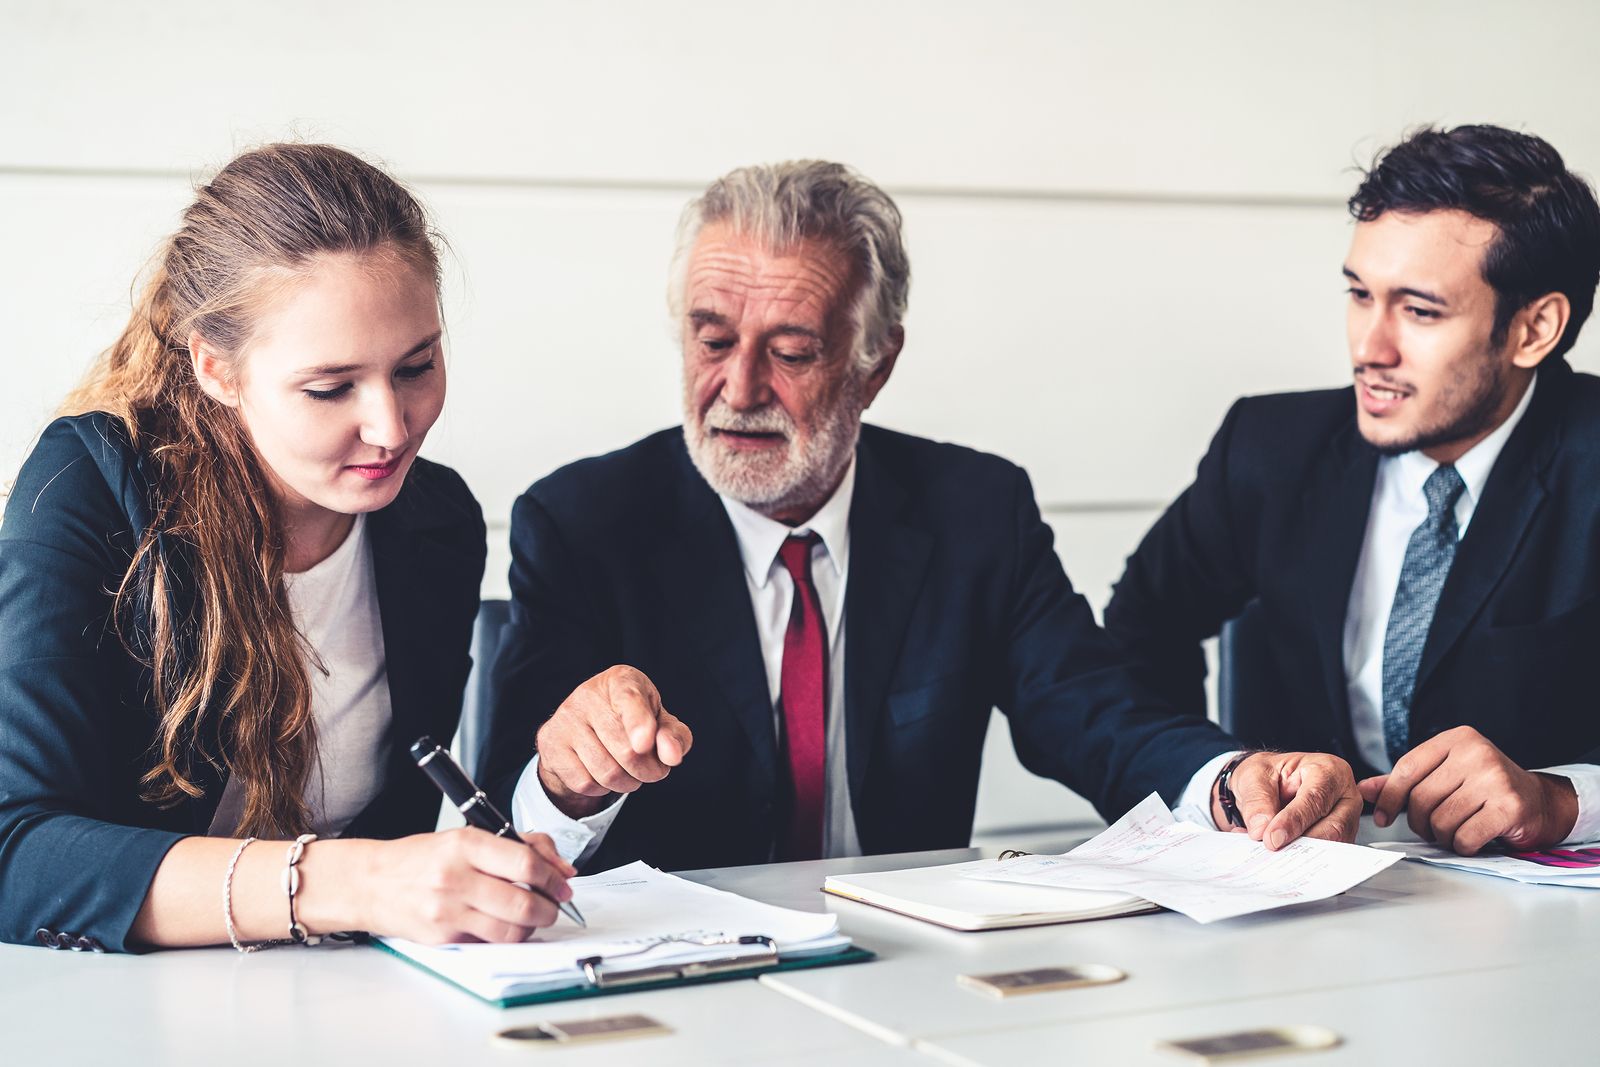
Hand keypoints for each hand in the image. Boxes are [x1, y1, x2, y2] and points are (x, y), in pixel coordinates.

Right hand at [354, 828, 576, 942]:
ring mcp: (447, 911)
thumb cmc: (421, 858)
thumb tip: (561, 868)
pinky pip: (489, 943)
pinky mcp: (442, 937)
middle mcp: (455, 877)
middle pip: (523, 902)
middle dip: (550, 907)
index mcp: (465, 844)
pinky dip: (506, 937)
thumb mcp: (465, 836)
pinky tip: (505, 926)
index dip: (553, 877)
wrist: (370, 883)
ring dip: (533, 926)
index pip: (525, 863)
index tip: (564, 883)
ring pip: (511, 930)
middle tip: (555, 905)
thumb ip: (517, 845)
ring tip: (533, 917)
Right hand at [536, 665, 693, 819]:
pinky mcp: (551, 743)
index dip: (639, 723)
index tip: (644, 743)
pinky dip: (601, 788)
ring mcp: (566, 719)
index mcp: (621, 680)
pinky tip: (603, 773)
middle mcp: (589, 695)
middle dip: (648, 771)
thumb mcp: (659, 722)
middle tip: (653, 770)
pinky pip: (585, 783)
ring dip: (627, 783)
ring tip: (630, 773)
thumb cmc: (631, 721)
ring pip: (606, 772)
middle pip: (626, 750)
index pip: (630, 700)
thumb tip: (671, 755)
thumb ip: (674, 736)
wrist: (583, 727)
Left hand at [1212, 751, 1360, 848]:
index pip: (1316, 798)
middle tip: (1274, 849)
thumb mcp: (1254, 775)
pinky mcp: (1341, 839)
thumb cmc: (1270, 774)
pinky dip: (1305, 858)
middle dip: (1303, 842)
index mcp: (1328, 770)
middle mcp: (1344, 795)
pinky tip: (1284, 856)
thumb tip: (1261, 829)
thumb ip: (1257, 800)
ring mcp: (1347, 819)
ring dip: (1303, 853)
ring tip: (1275, 854)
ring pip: (1334, 844)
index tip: (1273, 838)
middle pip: (1333, 826)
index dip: (1294, 820)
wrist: (1270, 783)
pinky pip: (1328, 855)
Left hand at [1358, 726, 1577, 854]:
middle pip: (1421, 798)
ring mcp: (1495, 778)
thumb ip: (1403, 781)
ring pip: (1441, 821)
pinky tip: (1472, 839)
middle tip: (1431, 828)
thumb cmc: (1483, 788)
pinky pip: (1465, 837)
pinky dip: (1462, 846)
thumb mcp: (1443, 774)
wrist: (1538, 802)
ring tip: (1454, 831)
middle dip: (1419, 822)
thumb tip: (1363, 789)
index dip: (1389, 797)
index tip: (1383, 817)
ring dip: (1442, 836)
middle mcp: (1476, 753)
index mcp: (1456, 739)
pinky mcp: (1510, 807)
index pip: (1406, 768)